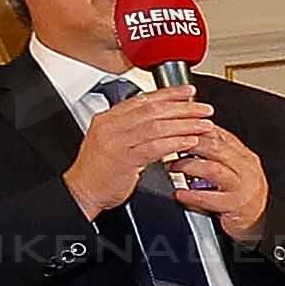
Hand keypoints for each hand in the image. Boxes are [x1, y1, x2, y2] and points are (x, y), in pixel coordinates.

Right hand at [64, 86, 228, 225]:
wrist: (81, 193)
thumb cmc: (97, 171)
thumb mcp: (111, 141)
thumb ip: (130, 128)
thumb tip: (158, 121)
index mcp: (108, 119)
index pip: (143, 99)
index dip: (168, 94)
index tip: (187, 92)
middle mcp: (111, 127)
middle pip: (153, 110)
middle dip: (182, 108)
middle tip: (203, 109)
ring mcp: (117, 143)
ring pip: (157, 126)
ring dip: (184, 124)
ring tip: (203, 125)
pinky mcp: (124, 161)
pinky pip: (154, 148)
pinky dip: (175, 143)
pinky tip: (189, 142)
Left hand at [169, 120, 271, 236]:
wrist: (255, 222)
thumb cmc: (239, 194)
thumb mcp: (232, 169)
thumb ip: (216, 154)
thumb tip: (190, 136)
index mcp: (244, 156)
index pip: (220, 135)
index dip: (197, 130)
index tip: (178, 128)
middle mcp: (245, 168)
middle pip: (216, 148)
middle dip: (190, 144)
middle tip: (171, 144)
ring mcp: (242, 187)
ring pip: (213, 169)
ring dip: (189, 166)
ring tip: (172, 167)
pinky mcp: (236, 206)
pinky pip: (210, 198)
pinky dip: (192, 195)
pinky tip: (179, 193)